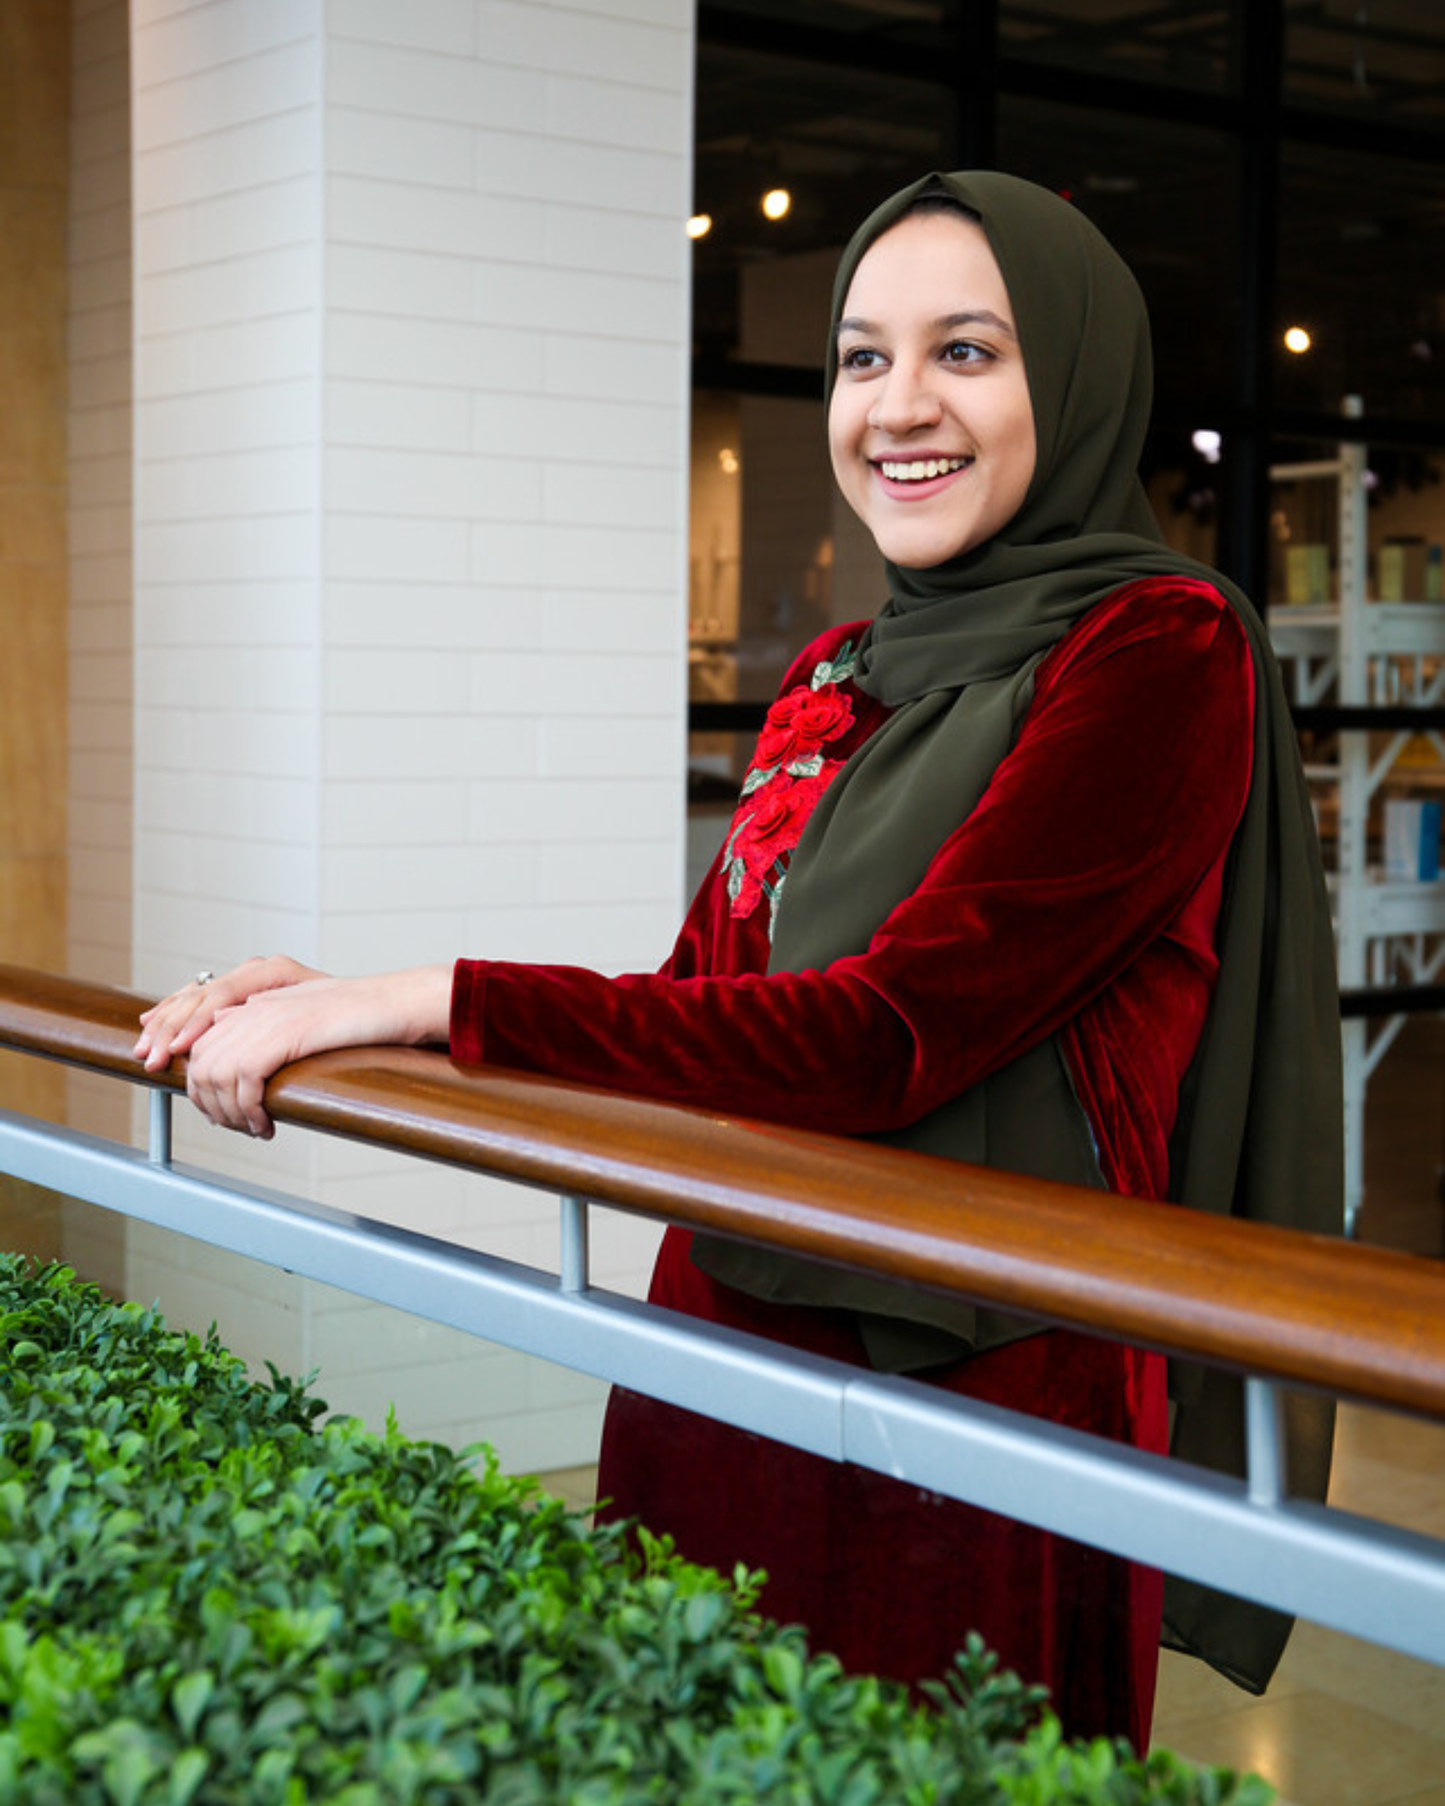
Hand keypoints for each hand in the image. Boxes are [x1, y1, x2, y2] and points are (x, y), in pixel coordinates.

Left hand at [136, 960, 451, 1138]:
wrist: (391, 1004)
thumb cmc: (356, 1015)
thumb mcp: (301, 1016)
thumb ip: (264, 1022)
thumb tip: (229, 1037)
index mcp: (253, 999)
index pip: (199, 1042)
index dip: (195, 1083)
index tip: (212, 1114)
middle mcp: (251, 1005)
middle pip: (200, 1064)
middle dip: (211, 1106)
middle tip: (237, 1128)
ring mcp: (264, 1017)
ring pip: (217, 1077)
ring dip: (231, 1115)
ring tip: (255, 1130)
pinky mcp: (281, 1033)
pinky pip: (244, 1082)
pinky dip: (250, 1112)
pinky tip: (267, 1125)